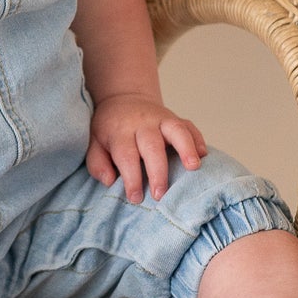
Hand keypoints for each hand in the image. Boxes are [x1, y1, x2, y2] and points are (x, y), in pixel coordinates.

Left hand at [86, 95, 207, 203]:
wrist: (124, 99)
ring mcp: (161, 119)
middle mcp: (142, 123)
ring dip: (186, 148)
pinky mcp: (176, 118)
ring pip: (176, 130)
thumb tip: (110, 181)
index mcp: (120, 131)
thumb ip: (97, 163)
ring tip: (193, 168)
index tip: (135, 198)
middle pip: (152, 145)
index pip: (126, 155)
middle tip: (160, 195)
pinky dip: (198, 139)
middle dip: (157, 171)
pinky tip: (203, 155)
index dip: (131, 178)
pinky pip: (189, 126)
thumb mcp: (95, 143)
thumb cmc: (110, 129)